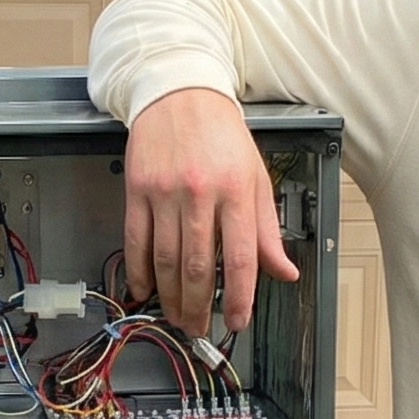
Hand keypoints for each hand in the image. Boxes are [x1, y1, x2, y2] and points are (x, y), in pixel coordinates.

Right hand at [123, 88, 299, 333]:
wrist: (180, 91)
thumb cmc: (220, 133)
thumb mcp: (255, 176)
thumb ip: (266, 229)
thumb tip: (283, 271)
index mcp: (237, 191)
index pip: (241, 258)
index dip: (240, 297)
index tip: (238, 320)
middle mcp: (200, 193)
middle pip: (199, 266)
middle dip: (199, 306)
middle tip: (199, 327)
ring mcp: (165, 192)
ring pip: (165, 260)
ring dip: (171, 296)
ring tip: (176, 315)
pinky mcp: (137, 189)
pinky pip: (135, 241)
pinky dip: (138, 271)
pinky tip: (144, 289)